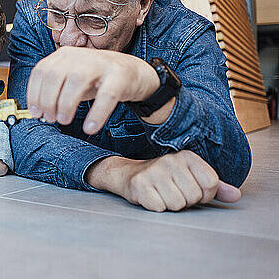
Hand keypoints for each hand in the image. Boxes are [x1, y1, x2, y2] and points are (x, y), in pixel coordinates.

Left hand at [27, 47, 159, 133]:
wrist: (132, 72)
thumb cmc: (96, 78)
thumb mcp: (70, 80)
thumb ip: (54, 91)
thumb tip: (37, 112)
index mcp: (64, 55)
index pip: (41, 71)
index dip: (34, 93)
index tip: (35, 112)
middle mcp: (80, 56)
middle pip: (55, 76)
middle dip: (48, 100)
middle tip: (50, 118)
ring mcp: (100, 64)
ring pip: (77, 82)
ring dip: (66, 104)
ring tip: (64, 121)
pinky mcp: (119, 76)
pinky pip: (106, 96)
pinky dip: (97, 113)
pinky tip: (90, 127)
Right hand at [88, 150, 241, 211]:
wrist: (127, 175)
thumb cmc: (163, 178)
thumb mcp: (190, 177)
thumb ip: (215, 187)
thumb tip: (236, 196)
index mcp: (187, 156)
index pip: (211, 183)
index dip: (204, 193)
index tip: (190, 188)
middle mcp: (170, 161)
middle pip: (194, 196)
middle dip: (185, 201)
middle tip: (172, 191)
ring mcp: (154, 172)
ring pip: (177, 205)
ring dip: (169, 205)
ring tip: (161, 194)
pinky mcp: (140, 185)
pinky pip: (160, 208)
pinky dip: (155, 207)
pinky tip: (150, 196)